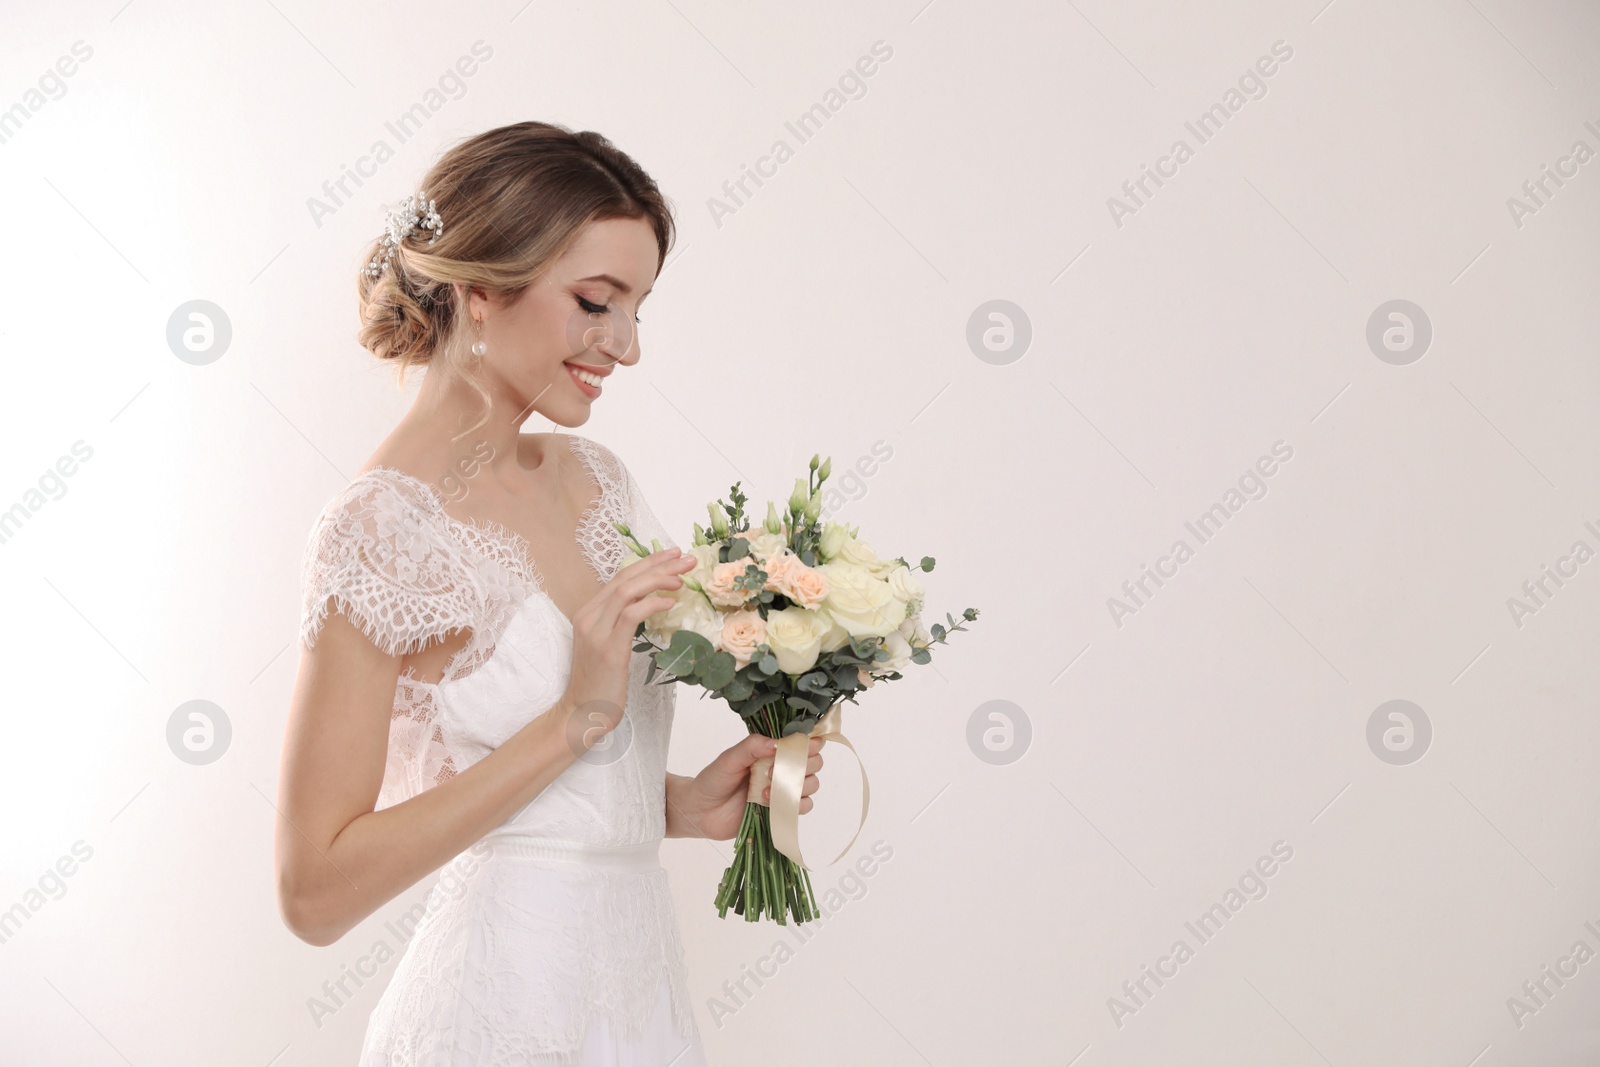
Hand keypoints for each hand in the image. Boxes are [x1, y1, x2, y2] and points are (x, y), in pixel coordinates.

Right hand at [560, 547, 695, 748]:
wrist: (582, 713)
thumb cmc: (600, 683)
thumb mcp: (609, 645)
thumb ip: (621, 623)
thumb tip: (650, 604)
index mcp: (589, 612)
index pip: (620, 578)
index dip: (647, 563)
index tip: (672, 555)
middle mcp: (589, 616)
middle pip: (625, 578)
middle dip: (658, 565)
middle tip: (686, 558)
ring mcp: (596, 632)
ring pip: (627, 591)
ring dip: (658, 580)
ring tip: (682, 579)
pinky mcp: (608, 649)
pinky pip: (631, 615)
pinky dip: (652, 604)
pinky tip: (670, 603)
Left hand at [670, 734, 826, 840]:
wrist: (700, 811)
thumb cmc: (714, 780)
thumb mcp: (729, 758)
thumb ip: (751, 747)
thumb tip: (778, 743)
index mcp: (772, 751)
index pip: (803, 742)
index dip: (811, 742)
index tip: (805, 746)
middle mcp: (783, 768)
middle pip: (814, 763)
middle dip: (802, 765)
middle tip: (773, 770)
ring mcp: (783, 790)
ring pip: (812, 785)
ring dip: (795, 786)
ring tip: (766, 791)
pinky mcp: (782, 811)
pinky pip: (803, 807)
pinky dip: (794, 805)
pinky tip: (770, 803)